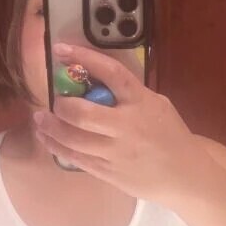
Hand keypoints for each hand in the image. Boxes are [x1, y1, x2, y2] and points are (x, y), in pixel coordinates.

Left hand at [33, 43, 215, 205]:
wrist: (184, 175)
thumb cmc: (171, 136)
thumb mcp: (158, 106)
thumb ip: (130, 94)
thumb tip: (94, 82)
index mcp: (142, 102)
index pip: (110, 73)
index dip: (84, 58)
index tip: (60, 50)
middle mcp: (127, 126)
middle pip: (82, 113)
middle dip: (61, 105)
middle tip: (54, 102)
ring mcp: (116, 152)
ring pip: (73, 139)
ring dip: (51, 127)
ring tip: (40, 119)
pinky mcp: (109, 172)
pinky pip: (76, 158)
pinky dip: (57, 147)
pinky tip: (48, 139)